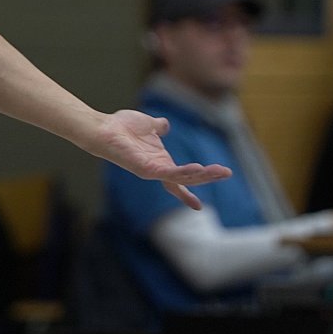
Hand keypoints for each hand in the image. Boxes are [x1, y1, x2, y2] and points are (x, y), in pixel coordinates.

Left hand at [91, 109, 232, 209]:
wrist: (104, 129)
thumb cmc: (121, 128)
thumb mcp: (148, 125)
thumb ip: (159, 127)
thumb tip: (166, 125)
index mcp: (160, 161)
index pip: (178, 180)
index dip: (188, 192)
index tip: (200, 207)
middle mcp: (157, 169)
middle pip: (187, 178)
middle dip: (208, 177)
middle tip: (228, 173)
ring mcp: (152, 171)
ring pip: (182, 176)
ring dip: (202, 175)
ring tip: (220, 171)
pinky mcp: (146, 169)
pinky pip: (168, 173)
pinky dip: (183, 172)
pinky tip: (197, 167)